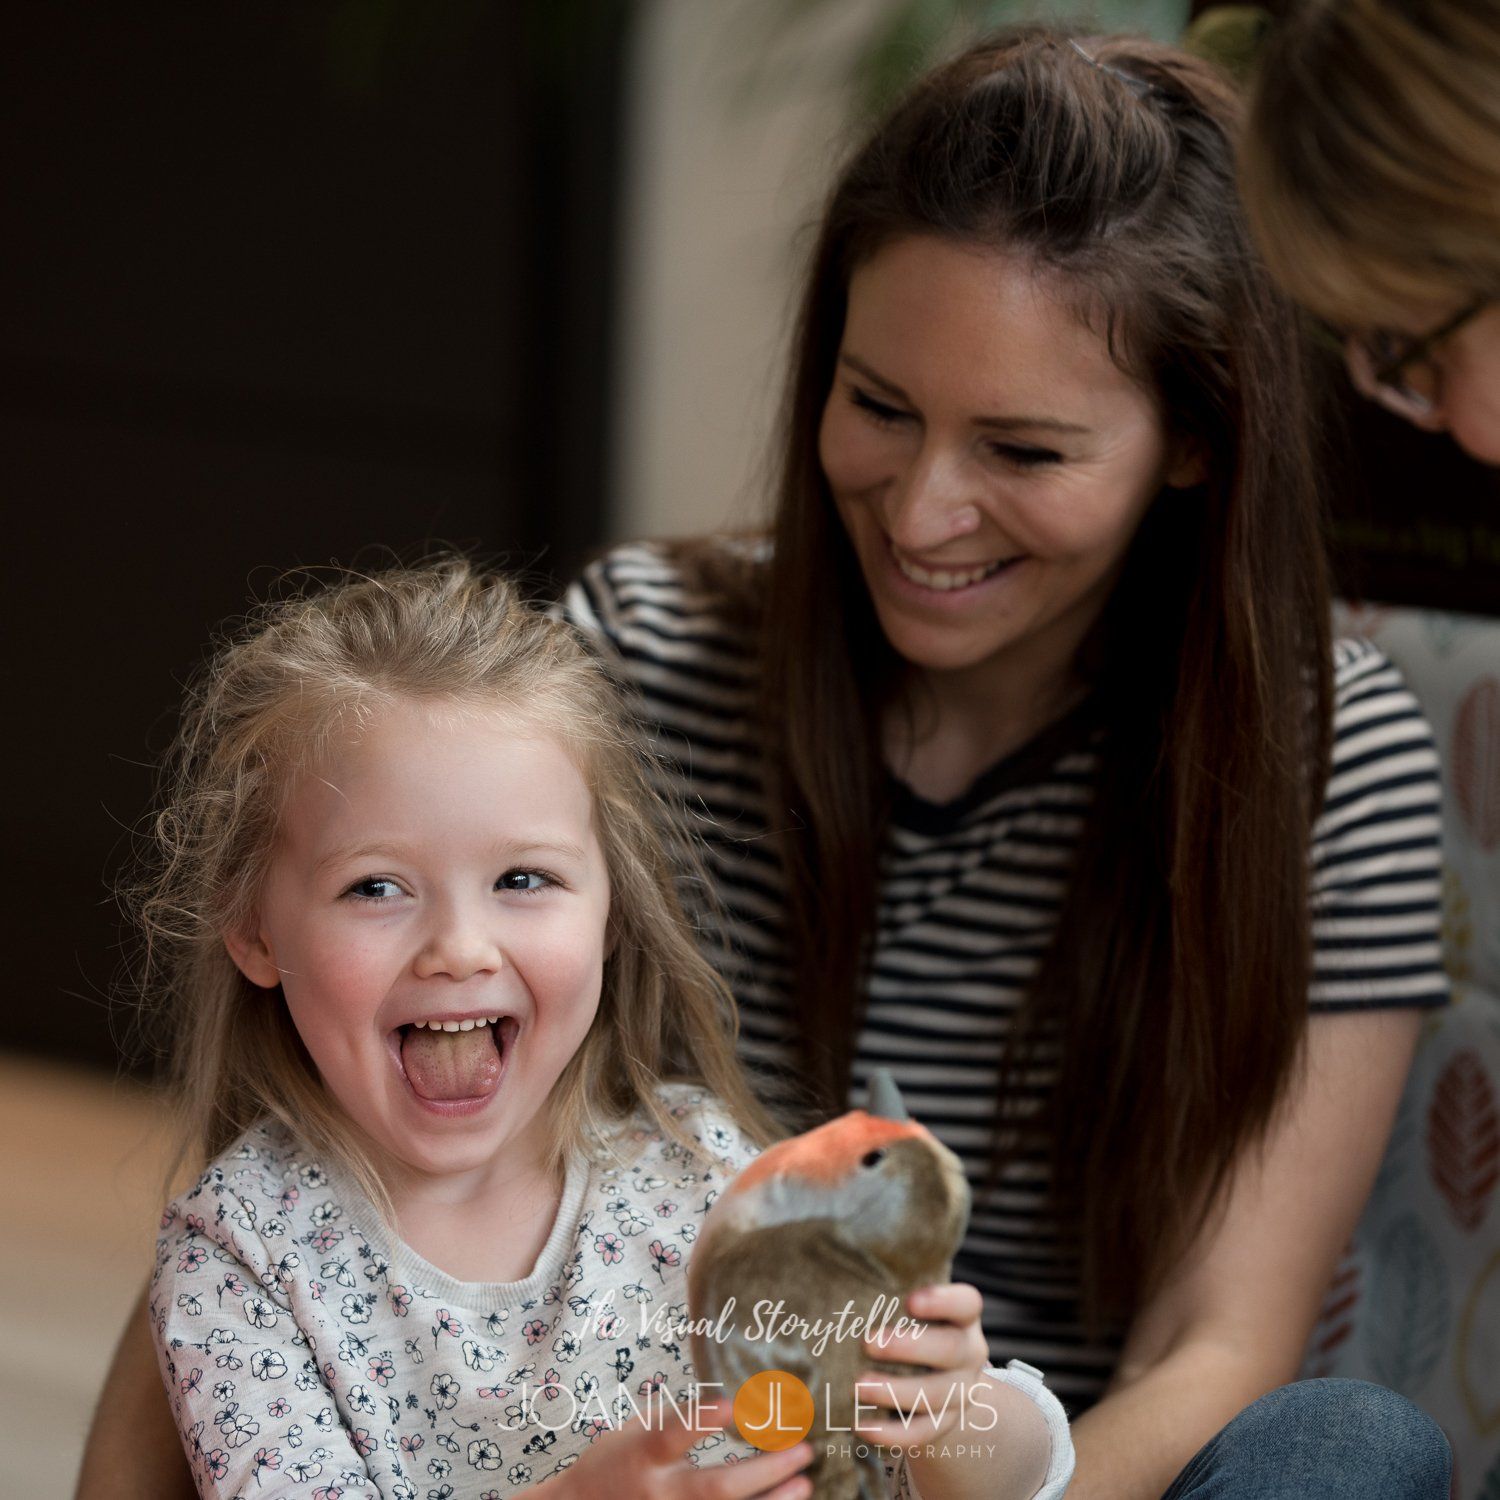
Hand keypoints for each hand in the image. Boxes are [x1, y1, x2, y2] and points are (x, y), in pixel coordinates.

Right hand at [540, 1398, 813, 1498]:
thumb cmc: (616, 1461)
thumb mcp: (636, 1429)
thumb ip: (679, 1417)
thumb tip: (737, 1399)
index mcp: (642, 1455)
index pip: (671, 1436)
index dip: (701, 1421)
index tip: (734, 1405)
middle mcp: (658, 1493)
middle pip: (715, 1488)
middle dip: (764, 1470)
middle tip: (802, 1449)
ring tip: (805, 1483)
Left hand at [855, 1282, 989, 1446]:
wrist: (931, 1375)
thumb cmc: (904, 1323)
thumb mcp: (903, 1304)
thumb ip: (882, 1291)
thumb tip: (832, 1270)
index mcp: (962, 1316)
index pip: (966, 1303)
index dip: (943, 1301)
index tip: (909, 1300)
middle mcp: (969, 1352)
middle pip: (952, 1349)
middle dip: (910, 1347)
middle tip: (868, 1342)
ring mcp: (960, 1391)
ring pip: (937, 1395)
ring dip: (895, 1392)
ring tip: (857, 1387)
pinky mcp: (944, 1423)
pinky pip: (922, 1432)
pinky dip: (892, 1433)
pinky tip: (861, 1426)